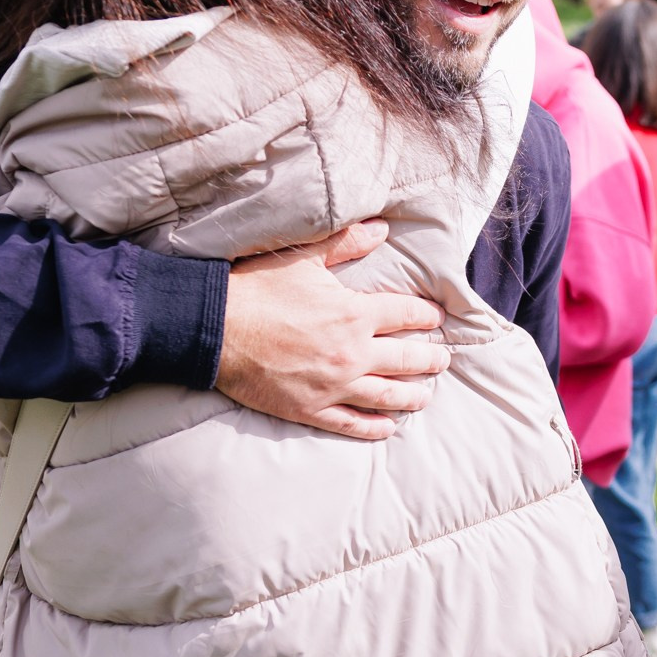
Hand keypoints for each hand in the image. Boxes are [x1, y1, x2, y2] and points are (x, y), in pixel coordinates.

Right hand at [216, 221, 449, 439]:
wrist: (215, 329)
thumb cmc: (257, 289)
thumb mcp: (304, 257)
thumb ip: (347, 242)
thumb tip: (382, 229)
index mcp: (355, 314)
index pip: (407, 316)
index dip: (427, 316)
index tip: (437, 318)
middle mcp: (353, 353)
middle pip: (408, 360)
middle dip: (430, 358)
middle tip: (441, 359)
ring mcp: (334, 385)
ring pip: (388, 396)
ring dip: (413, 396)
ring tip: (425, 395)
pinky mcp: (311, 409)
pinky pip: (352, 423)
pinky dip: (375, 427)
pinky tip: (389, 427)